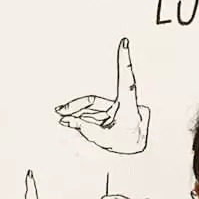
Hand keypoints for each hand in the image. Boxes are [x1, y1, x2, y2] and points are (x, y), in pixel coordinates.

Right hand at [55, 38, 150, 154]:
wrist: (138, 156)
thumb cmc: (125, 145)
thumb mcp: (102, 138)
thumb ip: (83, 128)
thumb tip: (65, 120)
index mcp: (128, 108)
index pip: (126, 80)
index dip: (124, 61)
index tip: (124, 42)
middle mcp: (123, 105)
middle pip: (94, 102)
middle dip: (75, 106)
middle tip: (60, 111)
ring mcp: (117, 109)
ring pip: (92, 109)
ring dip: (77, 114)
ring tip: (62, 118)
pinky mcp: (113, 115)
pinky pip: (95, 114)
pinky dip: (83, 118)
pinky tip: (70, 120)